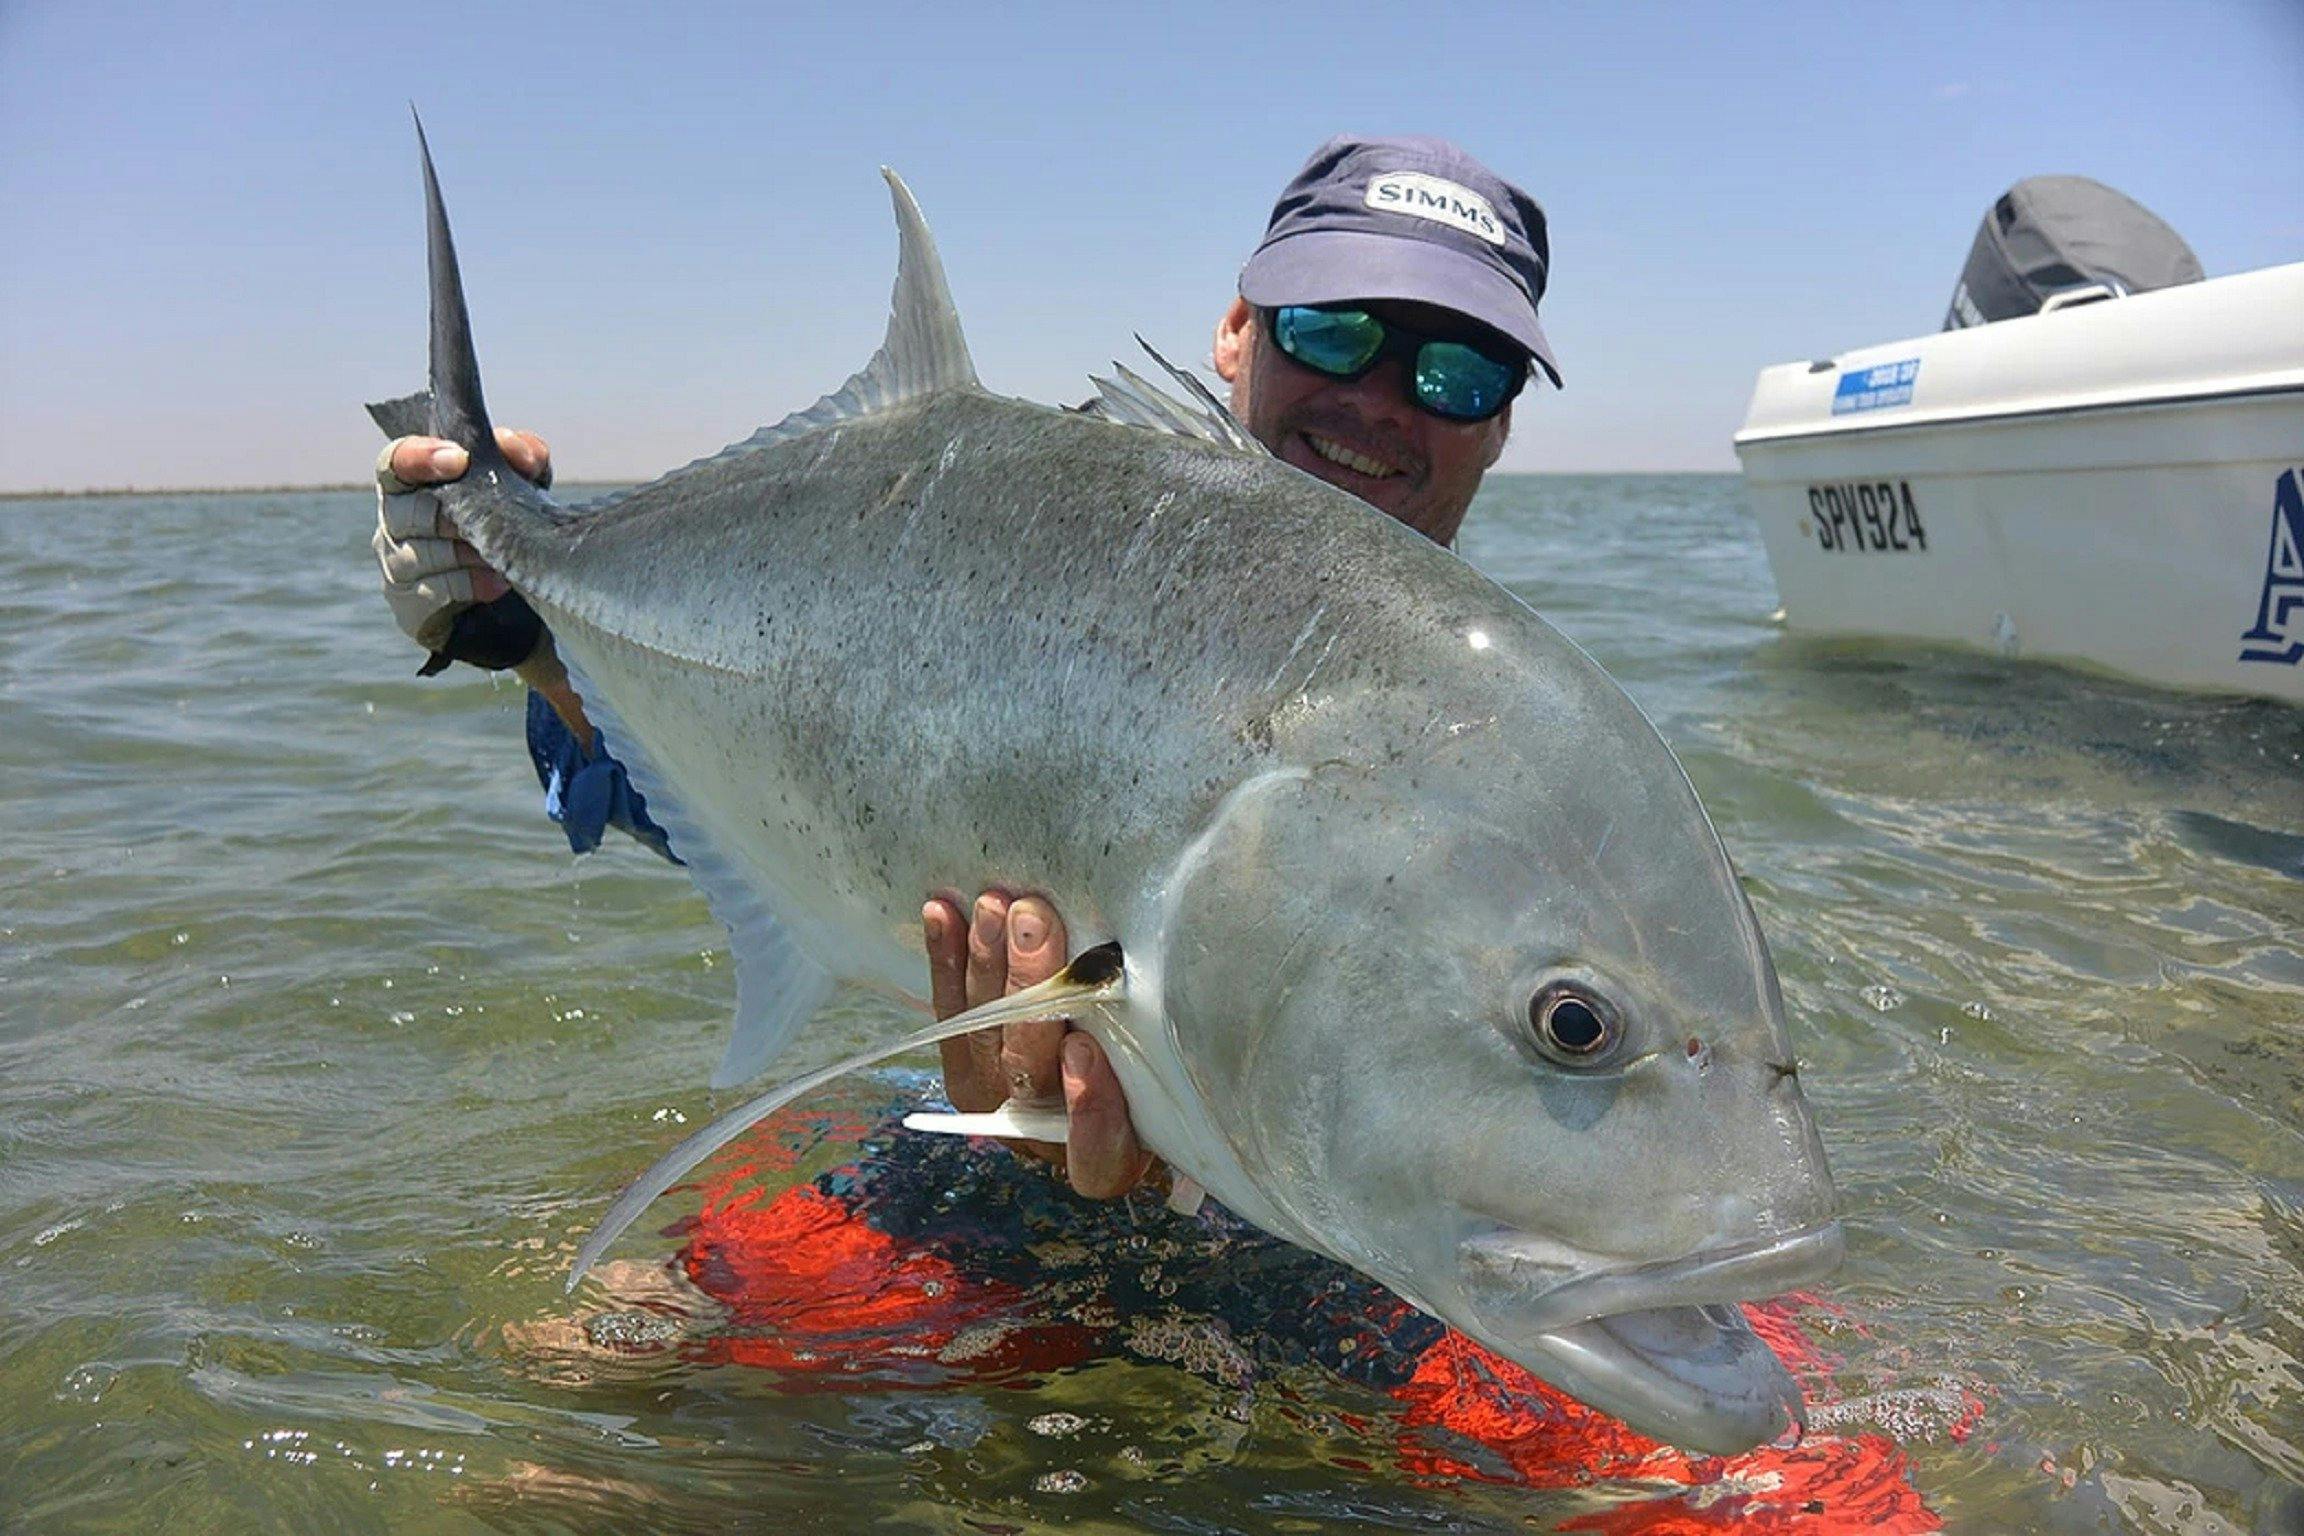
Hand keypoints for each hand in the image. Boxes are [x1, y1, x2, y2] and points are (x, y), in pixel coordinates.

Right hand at [371, 428, 551, 651]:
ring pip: (422, 554)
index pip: (394, 461)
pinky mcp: (409, 604)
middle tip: (495, 520)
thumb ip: (521, 456)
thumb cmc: (502, 521)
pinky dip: (470, 585)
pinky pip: (433, 592)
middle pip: (409, 512)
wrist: (508, 590)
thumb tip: (521, 453)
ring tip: (503, 555)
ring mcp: (396, 564)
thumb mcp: (520, 482)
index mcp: (411, 482)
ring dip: (469, 552)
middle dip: (458, 516)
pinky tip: (497, 583)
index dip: (421, 458)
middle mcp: (394, 520)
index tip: (460, 460)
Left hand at [924, 891, 1154, 1198]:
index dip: (1088, 1109)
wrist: (1104, 1088)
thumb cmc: (1155, 1078)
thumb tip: (1166, 984)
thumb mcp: (1171, 1079)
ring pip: (985, 1033)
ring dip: (989, 963)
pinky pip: (950, 1012)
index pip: (1096, 1154)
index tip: (1084, 1050)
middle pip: (1030, 1069)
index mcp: (1109, 1157)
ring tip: (997, 907)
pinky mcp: (964, 1065)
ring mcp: (995, 1098)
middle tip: (1035, 925)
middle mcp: (1044, 1134)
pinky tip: (944, 912)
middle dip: (1030, 991)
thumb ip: (1162, 1054)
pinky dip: (948, 959)